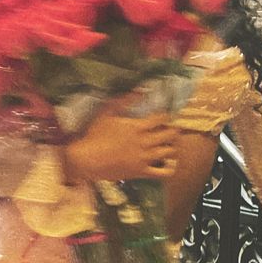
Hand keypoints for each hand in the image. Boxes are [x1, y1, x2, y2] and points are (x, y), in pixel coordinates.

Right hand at [63, 96, 178, 182]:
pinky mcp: (141, 172)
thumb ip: (124, 101)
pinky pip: (163, 172)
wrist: (87, 160)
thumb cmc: (94, 135)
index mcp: (137, 127)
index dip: (166, 116)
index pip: (162, 118)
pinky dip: (169, 167)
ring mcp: (144, 158)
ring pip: (169, 152)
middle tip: (172, 129)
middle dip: (174, 130)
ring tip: (170, 144)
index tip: (166, 116)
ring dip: (172, 146)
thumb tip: (140, 90)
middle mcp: (144, 142)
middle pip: (170, 134)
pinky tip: (168, 163)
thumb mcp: (107, 113)